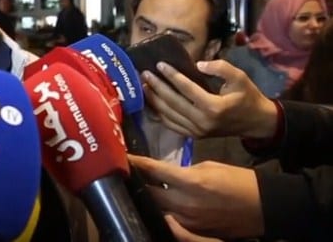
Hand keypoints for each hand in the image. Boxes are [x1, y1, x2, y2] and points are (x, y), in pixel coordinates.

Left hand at [129, 155, 263, 238]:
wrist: (265, 207)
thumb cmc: (239, 180)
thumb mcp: (210, 166)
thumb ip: (184, 171)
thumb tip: (168, 174)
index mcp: (190, 182)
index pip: (153, 170)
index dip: (136, 162)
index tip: (124, 156)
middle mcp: (185, 203)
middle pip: (148, 193)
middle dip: (137, 182)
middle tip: (128, 173)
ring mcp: (188, 221)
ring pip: (157, 210)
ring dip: (148, 199)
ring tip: (139, 188)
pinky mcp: (194, 233)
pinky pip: (170, 222)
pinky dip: (163, 212)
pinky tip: (158, 204)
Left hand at [141, 59, 277, 138]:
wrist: (256, 122)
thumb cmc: (248, 97)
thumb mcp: (240, 77)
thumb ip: (220, 67)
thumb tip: (198, 64)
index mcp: (214, 107)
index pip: (187, 89)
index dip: (172, 76)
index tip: (159, 64)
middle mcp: (202, 121)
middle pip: (173, 102)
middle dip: (157, 86)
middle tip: (144, 73)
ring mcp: (197, 131)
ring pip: (169, 115)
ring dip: (154, 99)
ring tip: (144, 85)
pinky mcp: (194, 136)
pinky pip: (171, 125)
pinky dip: (159, 114)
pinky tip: (151, 102)